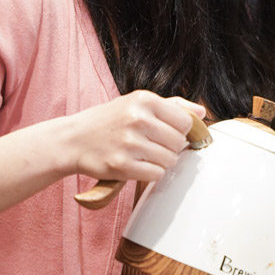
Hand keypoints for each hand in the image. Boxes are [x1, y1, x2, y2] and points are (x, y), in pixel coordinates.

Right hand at [64, 91, 205, 182]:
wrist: (73, 139)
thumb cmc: (108, 121)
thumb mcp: (136, 103)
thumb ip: (172, 106)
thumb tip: (201, 113)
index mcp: (144, 99)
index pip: (185, 122)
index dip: (181, 131)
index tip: (169, 134)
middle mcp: (137, 118)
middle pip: (178, 143)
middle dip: (171, 148)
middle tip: (154, 146)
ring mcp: (129, 143)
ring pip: (170, 160)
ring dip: (162, 162)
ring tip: (145, 155)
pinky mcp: (122, 165)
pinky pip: (156, 174)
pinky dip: (151, 173)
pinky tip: (139, 165)